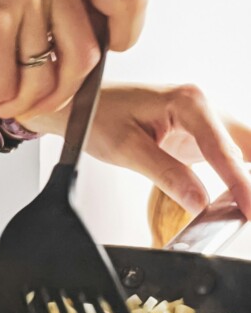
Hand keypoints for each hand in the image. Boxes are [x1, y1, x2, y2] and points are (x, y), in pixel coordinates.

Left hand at [22, 82, 250, 218]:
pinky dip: (235, 174)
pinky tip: (235, 197)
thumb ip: (166, 174)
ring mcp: (202, 117)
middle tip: (249, 211)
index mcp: (188, 101)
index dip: (241, 183)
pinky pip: (228, 153)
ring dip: (245, 177)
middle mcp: (201, 104)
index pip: (224, 150)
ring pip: (241, 148)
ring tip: (243, 208)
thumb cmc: (95, 114)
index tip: (249, 208)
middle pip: (244, 144)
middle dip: (250, 179)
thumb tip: (200, 202)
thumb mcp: (126, 149)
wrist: (77, 102)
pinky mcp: (198, 131)